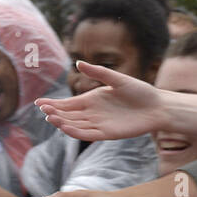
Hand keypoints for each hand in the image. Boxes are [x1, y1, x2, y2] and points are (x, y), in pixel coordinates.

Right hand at [34, 62, 168, 141]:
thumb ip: (98, 72)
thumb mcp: (117, 79)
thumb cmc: (140, 91)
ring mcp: (98, 124)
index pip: (67, 104)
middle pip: (68, 115)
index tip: (38, 103)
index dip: (53, 104)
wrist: (157, 107)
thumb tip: (79, 62)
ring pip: (74, 125)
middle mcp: (92, 113)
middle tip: (43, 110)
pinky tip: (64, 127)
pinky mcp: (106, 134)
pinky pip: (87, 134)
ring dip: (62, 122)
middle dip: (54, 113)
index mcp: (92, 100)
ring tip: (50, 117)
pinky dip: (74, 131)